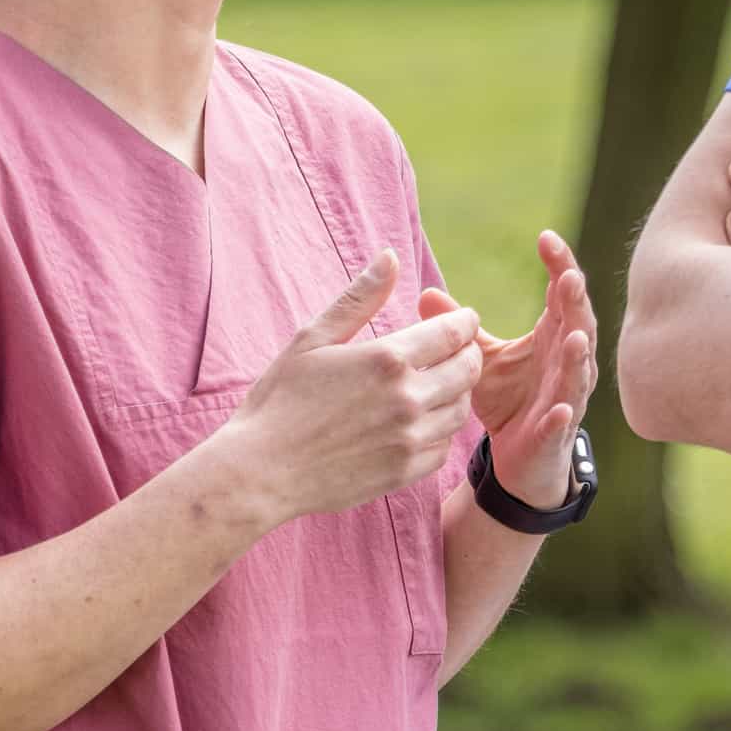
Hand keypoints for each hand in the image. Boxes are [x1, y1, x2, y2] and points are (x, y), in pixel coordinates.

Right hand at [223, 252, 482, 524]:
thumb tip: (390, 257)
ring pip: (460, 410)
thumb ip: (358, 299)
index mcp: (387, 359)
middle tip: (458, 349)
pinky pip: (444, 447)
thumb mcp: (312, 340)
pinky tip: (422, 422)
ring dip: (458, 392)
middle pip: (467, 370)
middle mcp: (407, 398)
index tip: (463, 319)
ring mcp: (409, 439)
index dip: (465, 322)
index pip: (453, 333)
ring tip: (441, 383)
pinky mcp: (404, 472)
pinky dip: (441, 431)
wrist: (261, 472)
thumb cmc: (279, 400)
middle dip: (468, 353)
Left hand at [421, 230, 596, 507]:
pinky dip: (563, 416)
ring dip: (579, 357)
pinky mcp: (553, 434)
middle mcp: (566, 365)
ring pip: (578, 374)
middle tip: (568, 277)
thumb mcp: (481, 360)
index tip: (546, 238)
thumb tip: (426, 294)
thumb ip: (461, 331)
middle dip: (575, 303)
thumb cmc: (508, 400)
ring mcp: (565, 399)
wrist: (519, 458)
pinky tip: (560, 409)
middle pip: (578, 326)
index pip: (562, 295)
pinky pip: (562, 424)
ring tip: (575, 336)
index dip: (559, 266)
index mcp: (552, 339)